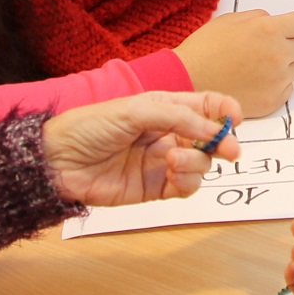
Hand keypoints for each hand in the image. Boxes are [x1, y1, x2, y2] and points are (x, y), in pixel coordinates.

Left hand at [42, 90, 243, 206]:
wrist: (57, 161)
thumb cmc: (90, 126)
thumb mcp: (135, 110)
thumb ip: (177, 116)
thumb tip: (213, 129)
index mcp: (163, 108)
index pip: (204, 106)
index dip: (223, 110)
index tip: (236, 118)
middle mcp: (167, 134)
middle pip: (209, 138)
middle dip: (222, 142)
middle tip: (230, 149)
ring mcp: (162, 163)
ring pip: (200, 164)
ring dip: (197, 160)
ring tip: (174, 158)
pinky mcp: (155, 189)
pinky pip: (185, 187)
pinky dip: (187, 180)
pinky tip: (172, 171)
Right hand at [177, 9, 293, 117]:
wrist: (188, 80)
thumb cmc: (205, 48)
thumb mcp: (230, 19)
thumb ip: (260, 17)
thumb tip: (276, 21)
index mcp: (269, 30)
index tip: (290, 27)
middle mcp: (278, 54)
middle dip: (288, 43)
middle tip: (265, 47)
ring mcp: (278, 80)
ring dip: (283, 65)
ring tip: (256, 66)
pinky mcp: (273, 101)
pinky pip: (287, 87)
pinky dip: (276, 84)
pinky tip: (254, 82)